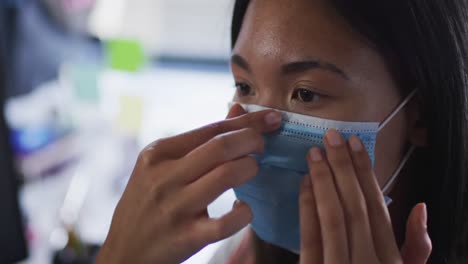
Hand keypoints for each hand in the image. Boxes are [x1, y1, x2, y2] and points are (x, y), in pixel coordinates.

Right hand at [96, 104, 281, 263]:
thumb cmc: (148, 203)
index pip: (211, 129)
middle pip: (221, 147)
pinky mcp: (186, 236)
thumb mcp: (161, 166)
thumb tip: (238, 111)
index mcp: (158, 153)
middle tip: (262, 146)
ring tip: (251, 171)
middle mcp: (164, 176)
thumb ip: (200, 140)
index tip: (272, 118)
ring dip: (250, 169)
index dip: (247, 122)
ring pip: (227, 175)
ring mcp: (175, 207)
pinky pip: (227, 222)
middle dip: (252, 141)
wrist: (125, 250)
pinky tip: (243, 208)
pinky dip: (244, 212)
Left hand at [299, 129, 431, 263]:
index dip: (366, 173)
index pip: (378, 208)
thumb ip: (415, 247)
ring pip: (333, 217)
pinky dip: (307, 207)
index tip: (355, 144)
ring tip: (315, 153)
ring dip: (324, 180)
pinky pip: (310, 237)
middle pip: (356, 207)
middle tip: (332, 137)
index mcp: (390, 259)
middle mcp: (367, 261)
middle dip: (344, 168)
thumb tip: (420, 208)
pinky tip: (305, 184)